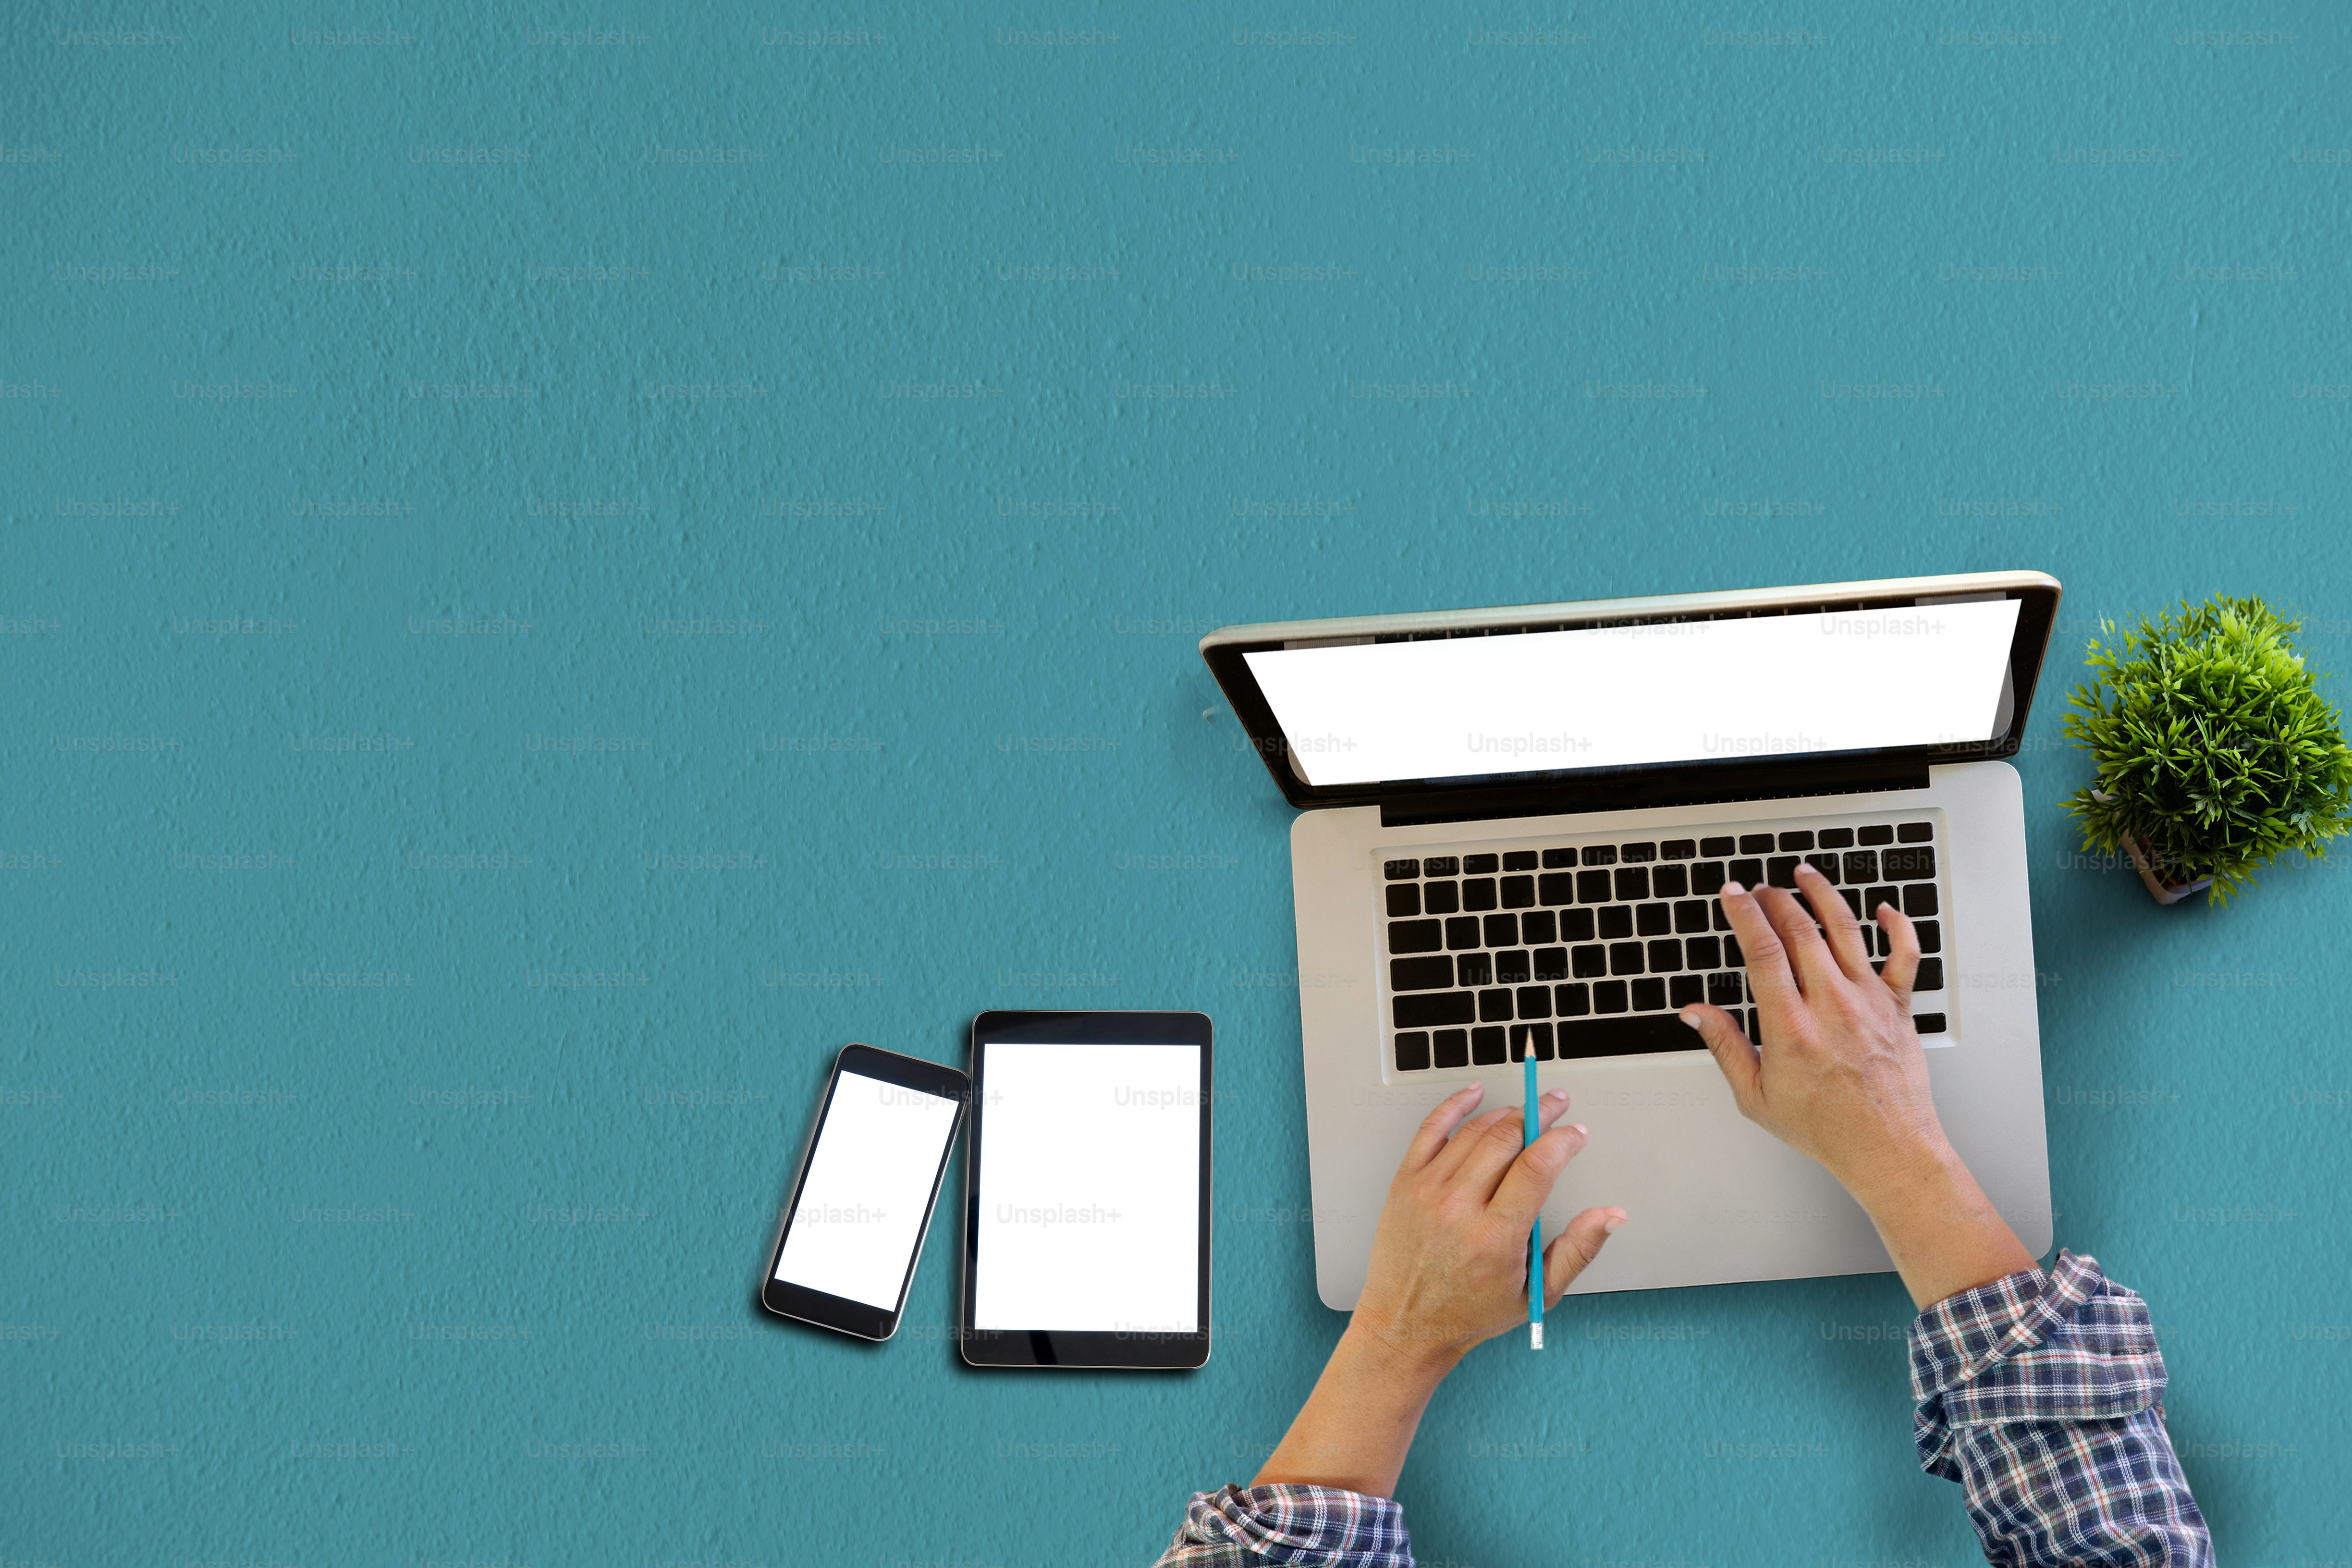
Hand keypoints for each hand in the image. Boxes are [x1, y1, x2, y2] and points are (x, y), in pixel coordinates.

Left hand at [1250, 1082, 1623, 1497]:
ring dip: (1506, 1112)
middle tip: (1558, 1104)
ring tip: (1528, 1110)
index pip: (1537, 1166)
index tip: (1577, 1132)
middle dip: (1540, 1114)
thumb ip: (1579, 1250)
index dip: (1564, 1140)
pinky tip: (1475, 1094)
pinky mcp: (1404, 1183)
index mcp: (1495, 1237)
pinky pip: (1431, 1130)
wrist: (1407, 1325)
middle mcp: (1458, 1208)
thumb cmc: (1472, 1312)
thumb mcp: (1538, 1294)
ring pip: (1474, 1131)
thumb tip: (1613, 1214)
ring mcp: (1427, 1191)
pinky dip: (1455, 1106)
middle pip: (1507, 1138)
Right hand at [1679, 864, 2033, 1307]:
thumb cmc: (1826, 1128)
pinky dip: (1896, 925)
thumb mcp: (1756, 1096)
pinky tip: (1883, 910)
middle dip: (1774, 900)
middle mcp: (1831, 1004)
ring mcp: (1868, 1001)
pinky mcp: (1897, 1006)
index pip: (1762, 950)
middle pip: (1799, 929)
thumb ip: (1725, 1046)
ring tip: (1804, 876)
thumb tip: (1696, 1013)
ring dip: (1822, 895)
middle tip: (1760, 890)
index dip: (1743, 913)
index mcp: (1791, 1026)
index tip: (1733, 895)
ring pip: (1846, 929)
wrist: (1888, 1148)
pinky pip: (1904, 954)